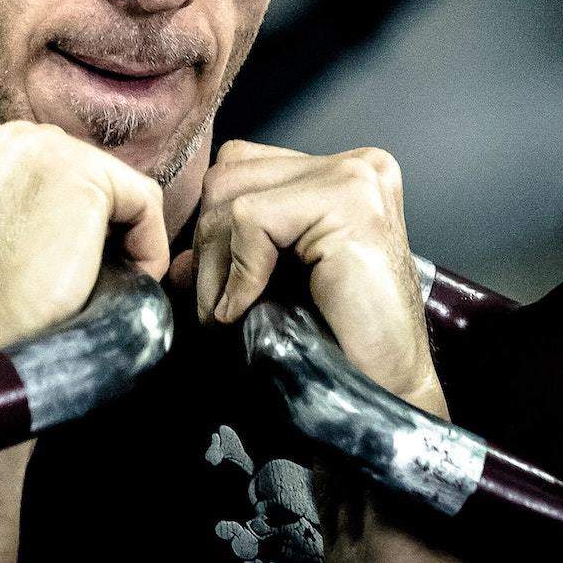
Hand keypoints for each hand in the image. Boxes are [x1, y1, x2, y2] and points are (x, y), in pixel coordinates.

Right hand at [0, 111, 167, 367]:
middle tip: (70, 267)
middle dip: (68, 213)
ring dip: (103, 228)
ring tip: (92, 276)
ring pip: (96, 180)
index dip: (32, 207)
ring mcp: (29, 147)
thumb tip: (23, 202)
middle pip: (54, 163)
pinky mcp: (81, 172)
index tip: (37, 250)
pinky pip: (142, 200)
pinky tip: (125, 279)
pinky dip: (147, 244)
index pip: (8, 161)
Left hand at [188, 140, 456, 561]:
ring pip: (233, 196)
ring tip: (230, 314)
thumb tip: (179, 258)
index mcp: (341, 174)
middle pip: (230, 176)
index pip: (241, 167)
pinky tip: (249, 310)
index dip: (215, 229)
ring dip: (217, 265)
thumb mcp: (271, 288)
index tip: (217, 289)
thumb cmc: (334, 346)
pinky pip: (252, 220)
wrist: (384, 397)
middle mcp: (355, 166)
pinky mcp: (349, 206)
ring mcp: (356, 180)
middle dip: (209, 247)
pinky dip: (239, 271)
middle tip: (217, 309)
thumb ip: (230, 257)